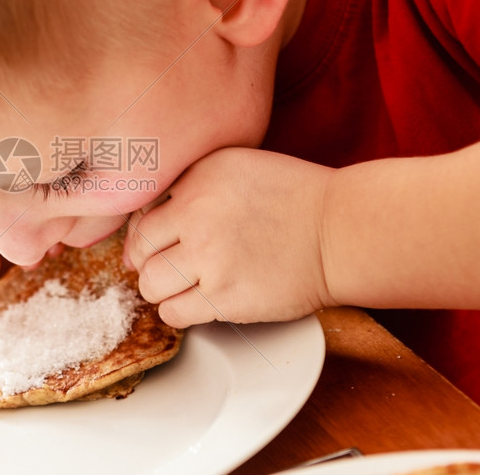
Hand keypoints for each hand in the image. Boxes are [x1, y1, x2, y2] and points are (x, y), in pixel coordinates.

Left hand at [124, 147, 336, 327]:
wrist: (341, 232)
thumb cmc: (294, 198)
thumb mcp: (236, 165)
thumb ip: (191, 182)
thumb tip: (146, 218)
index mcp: (198, 179)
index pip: (140, 213)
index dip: (144, 233)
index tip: (153, 244)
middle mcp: (197, 215)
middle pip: (138, 250)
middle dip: (145, 262)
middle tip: (163, 266)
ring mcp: (210, 259)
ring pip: (150, 285)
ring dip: (159, 289)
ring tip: (179, 286)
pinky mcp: (225, 298)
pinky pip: (174, 313)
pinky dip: (178, 311)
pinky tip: (195, 302)